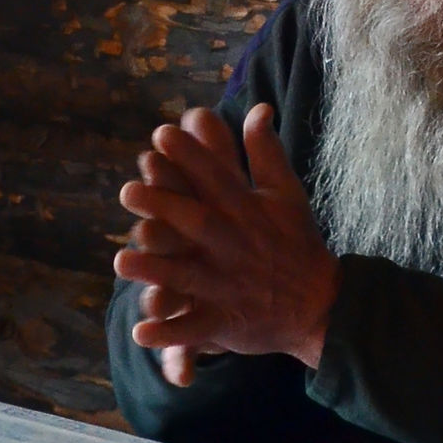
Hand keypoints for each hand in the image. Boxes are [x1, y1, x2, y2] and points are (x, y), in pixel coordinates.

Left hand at [114, 104, 340, 378]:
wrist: (322, 306)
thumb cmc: (297, 243)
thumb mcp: (287, 194)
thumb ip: (266, 153)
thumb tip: (258, 107)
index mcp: (247, 212)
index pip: (215, 179)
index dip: (190, 156)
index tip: (161, 133)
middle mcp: (234, 247)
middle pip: (196, 223)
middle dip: (164, 207)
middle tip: (127, 190)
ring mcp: (228, 286)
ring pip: (187, 276)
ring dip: (155, 270)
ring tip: (119, 260)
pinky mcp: (225, 321)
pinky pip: (194, 330)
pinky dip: (169, 334)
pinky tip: (139, 331)